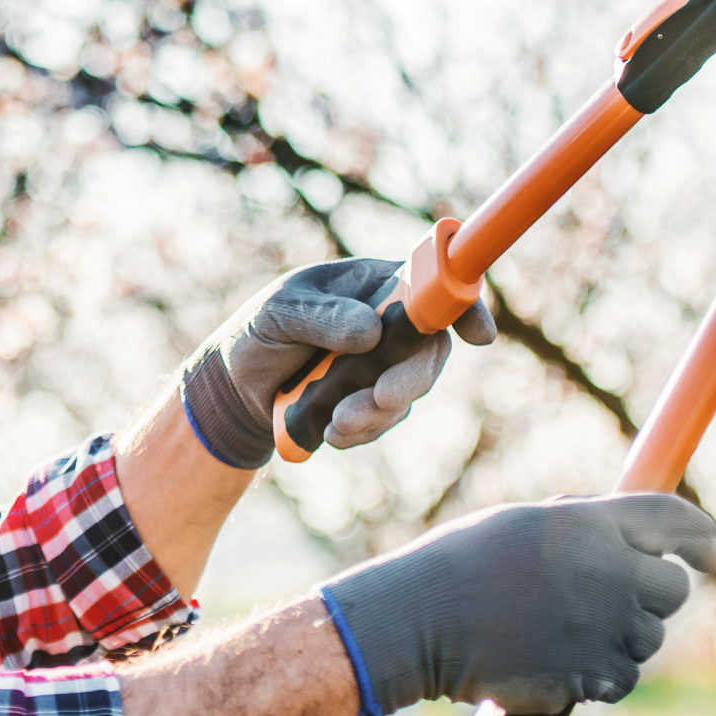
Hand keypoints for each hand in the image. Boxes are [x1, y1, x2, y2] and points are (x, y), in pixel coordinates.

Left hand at [178, 258, 496, 468]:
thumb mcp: (279, 313)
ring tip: (334, 423)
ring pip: (410, 391)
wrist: (236, 385)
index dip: (465, 305)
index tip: (479, 336)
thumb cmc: (259, 330)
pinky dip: (363, 431)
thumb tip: (371, 331)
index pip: (434, 284)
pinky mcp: (373, 402)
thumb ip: (321, 316)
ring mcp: (385, 365)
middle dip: (411, 378)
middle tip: (382, 398)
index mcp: (374, 283)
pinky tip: (330, 432)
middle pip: (431, 348)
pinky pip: (386, 420)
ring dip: (378, 412)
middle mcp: (391, 322)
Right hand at [318, 493, 715, 715]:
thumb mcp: (525, 523)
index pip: (674, 521)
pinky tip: (565, 663)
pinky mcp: (590, 676)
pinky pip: (622, 678)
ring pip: (648, 640)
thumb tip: (628, 534)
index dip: (702, 537)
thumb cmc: (461, 565)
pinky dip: (604, 676)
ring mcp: (603, 629)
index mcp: (591, 524)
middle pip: (673, 590)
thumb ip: (584, 527)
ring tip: (569, 630)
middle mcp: (610, 573)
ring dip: (625, 637)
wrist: (420, 621)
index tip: (712, 552)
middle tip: (614, 597)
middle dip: (654, 594)